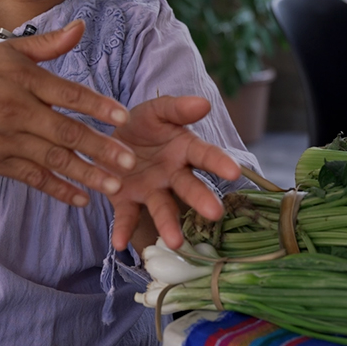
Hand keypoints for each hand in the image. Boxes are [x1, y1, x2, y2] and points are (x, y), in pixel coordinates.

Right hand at [0, 20, 137, 205]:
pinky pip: (32, 178)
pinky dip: (57, 190)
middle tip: (130, 160)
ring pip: (52, 160)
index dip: (97, 106)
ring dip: (86, 175)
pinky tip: (82, 199)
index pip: (68, 94)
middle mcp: (15, 111)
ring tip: (114, 186)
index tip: (123, 118)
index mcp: (23, 80)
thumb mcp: (9, 51)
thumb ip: (49, 44)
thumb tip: (81, 26)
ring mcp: (5, 140)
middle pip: (65, 133)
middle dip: (100, 148)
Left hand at [107, 95, 242, 250]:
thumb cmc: (143, 125)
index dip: (220, 163)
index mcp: (184, 149)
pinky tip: (119, 243)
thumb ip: (177, 109)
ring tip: (174, 242)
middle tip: (215, 213)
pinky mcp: (127, 201)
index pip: (206, 155)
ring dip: (168, 224)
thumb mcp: (156, 111)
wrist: (111, 138)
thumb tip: (204, 103)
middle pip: (189, 187)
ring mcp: (151, 190)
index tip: (234, 171)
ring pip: (163, 208)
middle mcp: (173, 174)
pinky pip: (127, 216)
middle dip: (201, 199)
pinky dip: (123, 229)